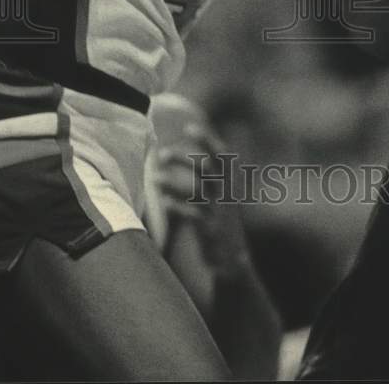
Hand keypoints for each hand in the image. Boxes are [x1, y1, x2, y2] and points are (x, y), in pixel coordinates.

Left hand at [152, 123, 250, 279]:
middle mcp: (227, 193)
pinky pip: (193, 214)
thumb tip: (182, 156)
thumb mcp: (220, 197)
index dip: (207, 140)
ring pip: (196, 190)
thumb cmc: (220, 222)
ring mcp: (220, 211)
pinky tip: (164, 202)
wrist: (233, 261)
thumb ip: (206, 178)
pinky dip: (177, 206)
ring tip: (155, 180)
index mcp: (231, 182)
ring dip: (174, 183)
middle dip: (183, 159)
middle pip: (206, 169)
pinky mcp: (211, 229)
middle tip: (161, 155)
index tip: (190, 127)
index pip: (222, 155)